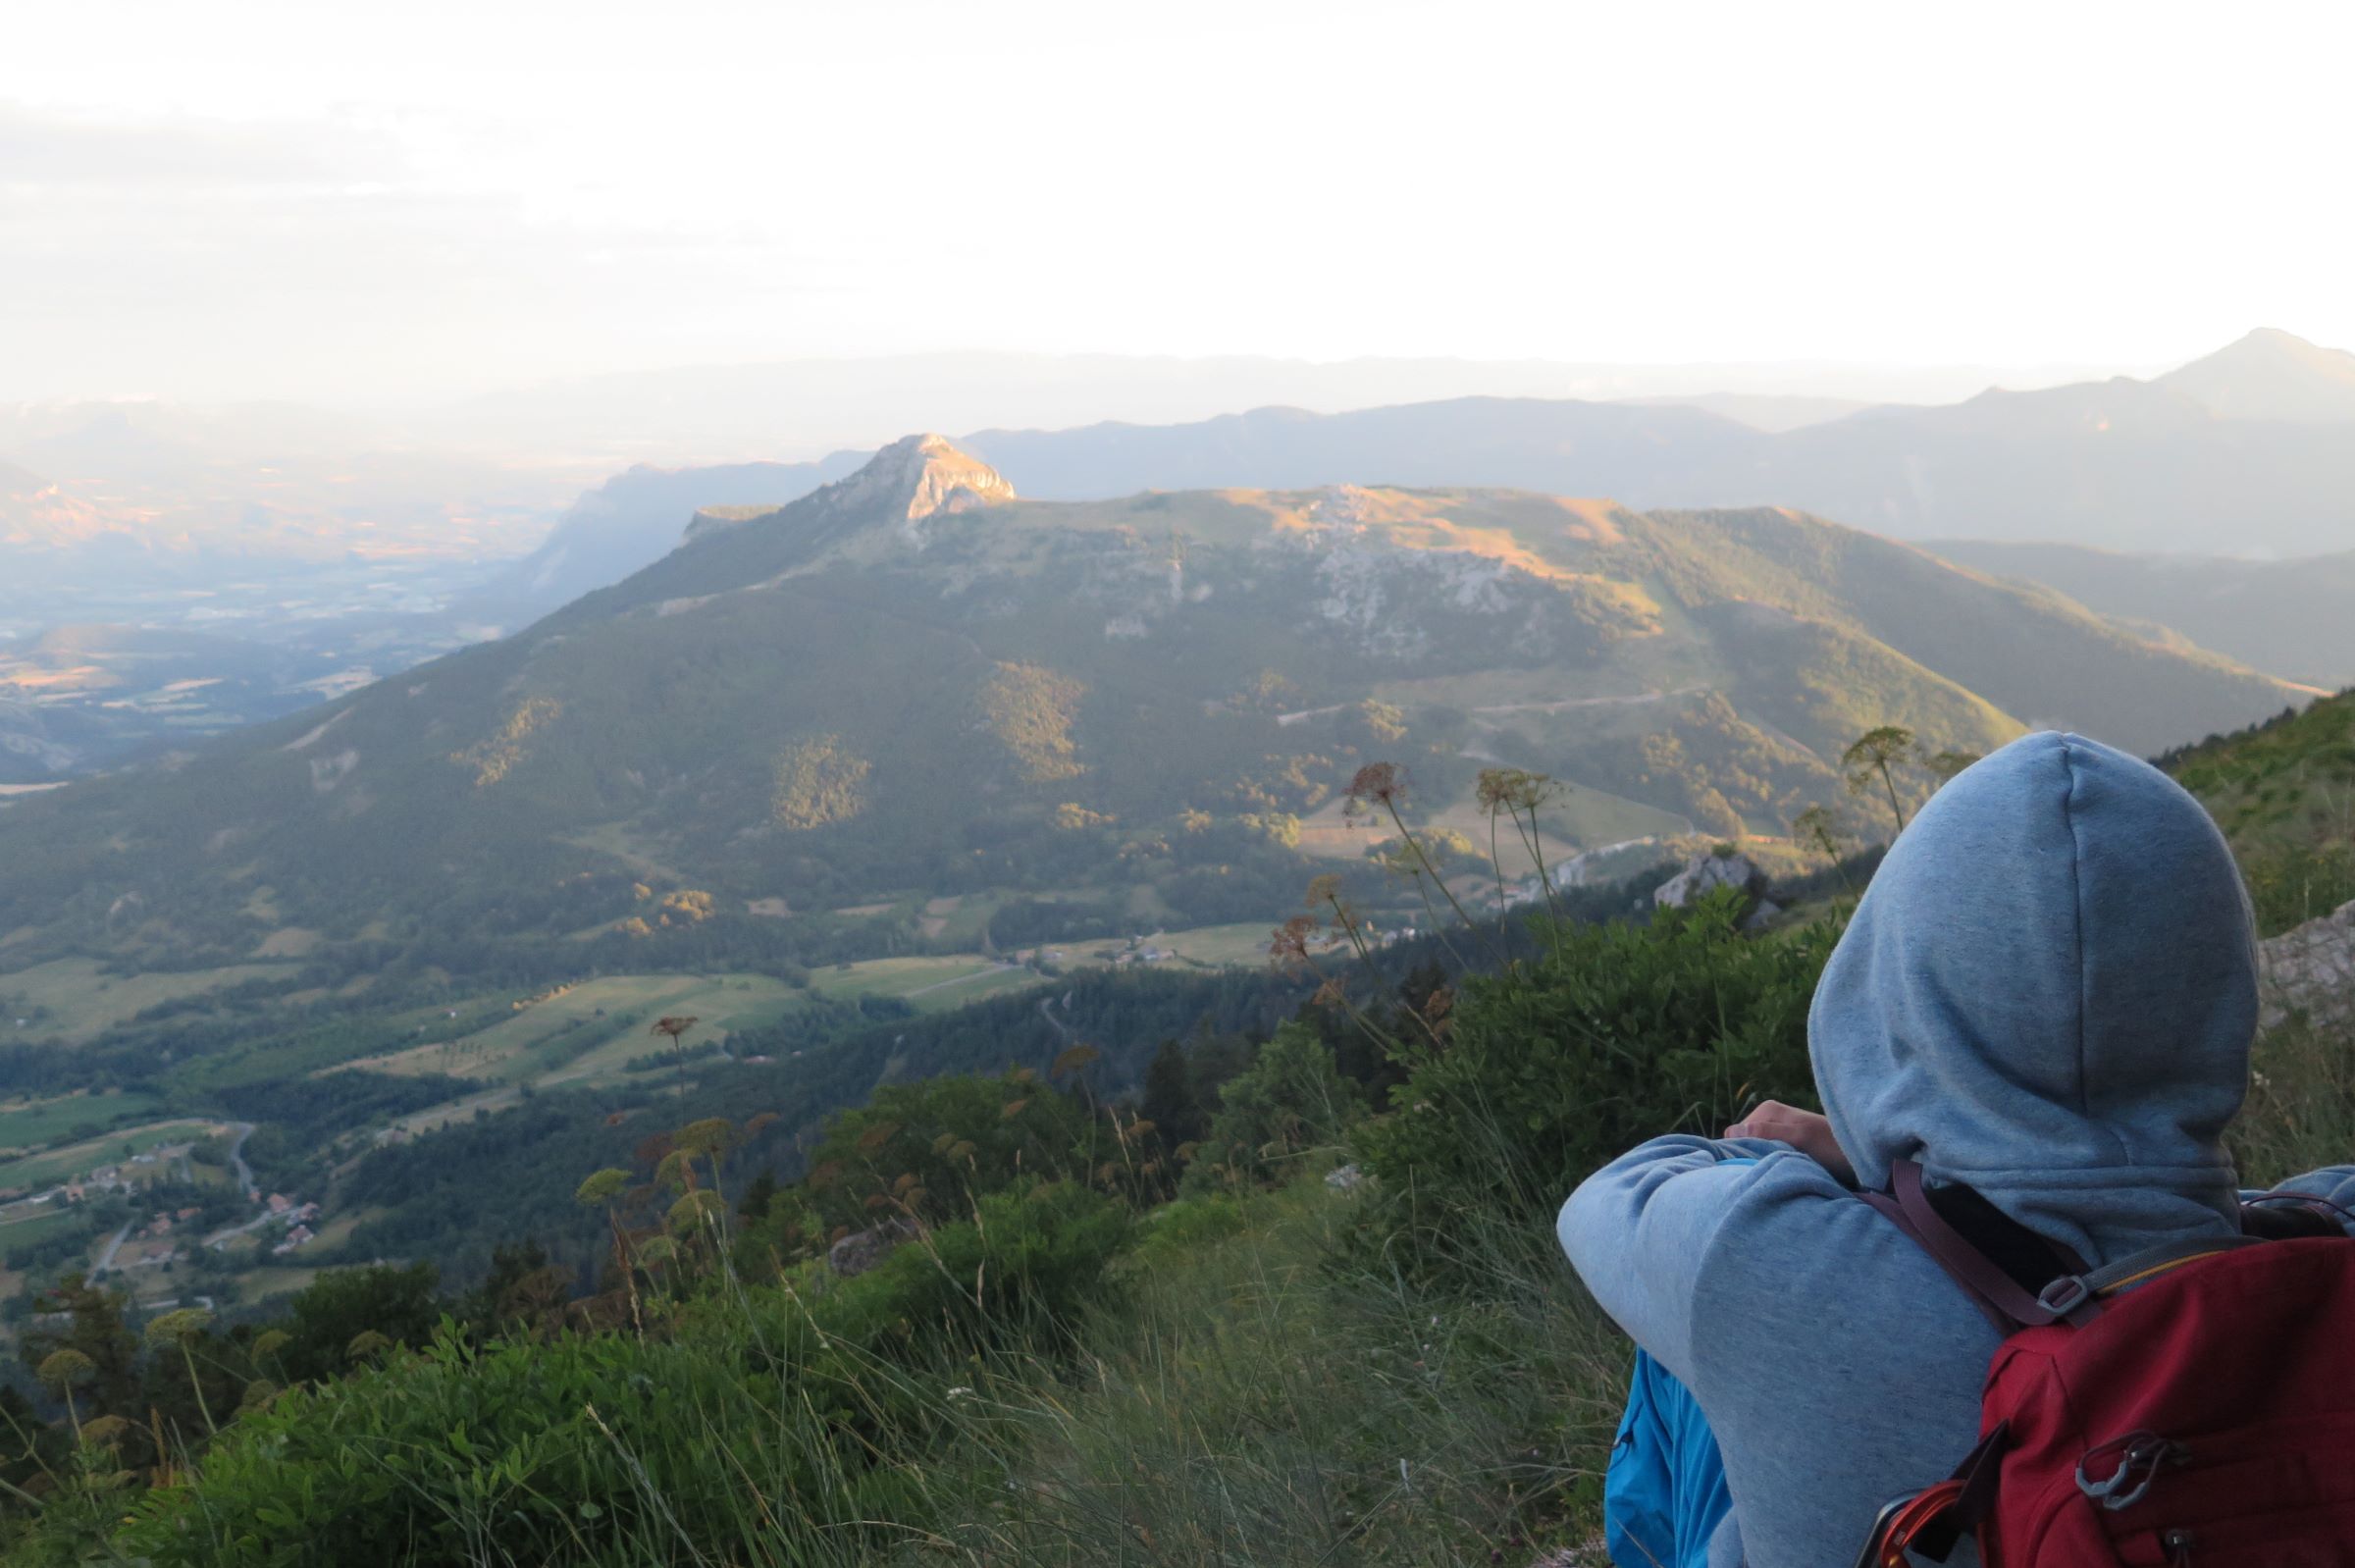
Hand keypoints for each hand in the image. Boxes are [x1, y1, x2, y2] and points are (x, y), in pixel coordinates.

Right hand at [1725, 1099, 1856, 1184]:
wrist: (1863, 1156)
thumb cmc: (1834, 1146)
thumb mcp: (1801, 1138)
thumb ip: (1769, 1132)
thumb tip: (1733, 1132)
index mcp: (1766, 1110)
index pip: (1734, 1135)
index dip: (1739, 1152)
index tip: (1754, 1168)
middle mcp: (1768, 1119)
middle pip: (1743, 1145)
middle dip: (1751, 1159)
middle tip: (1768, 1174)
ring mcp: (1778, 1133)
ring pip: (1755, 1153)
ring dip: (1763, 1165)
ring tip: (1777, 1175)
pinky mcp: (1787, 1146)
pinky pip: (1767, 1158)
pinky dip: (1772, 1167)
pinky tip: (1781, 1175)